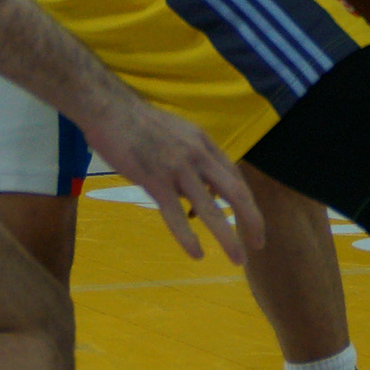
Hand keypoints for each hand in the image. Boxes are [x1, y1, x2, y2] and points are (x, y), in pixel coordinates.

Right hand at [82, 95, 259, 265]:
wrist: (111, 110)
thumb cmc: (141, 124)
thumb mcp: (180, 134)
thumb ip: (193, 158)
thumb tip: (201, 188)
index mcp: (205, 145)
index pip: (236, 179)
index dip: (248, 203)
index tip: (253, 224)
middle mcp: (198, 157)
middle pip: (235, 194)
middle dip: (251, 221)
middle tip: (259, 245)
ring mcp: (177, 169)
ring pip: (210, 209)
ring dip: (228, 237)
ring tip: (238, 259)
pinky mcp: (155, 181)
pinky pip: (175, 214)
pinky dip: (187, 237)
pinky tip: (197, 254)